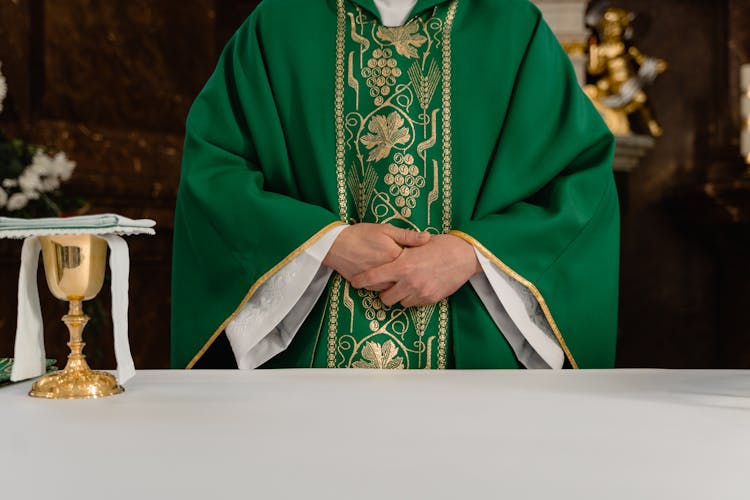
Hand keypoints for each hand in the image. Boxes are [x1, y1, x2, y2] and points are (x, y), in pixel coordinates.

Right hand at [323, 223, 430, 281]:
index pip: (415, 263)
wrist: (335, 245)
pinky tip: (388, 278)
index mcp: (395, 256)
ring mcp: (377, 282)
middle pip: (407, 279)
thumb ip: (407, 236)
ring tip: (404, 275)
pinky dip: (386, 285)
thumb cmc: (361, 234)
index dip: (420, 260)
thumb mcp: (385, 229)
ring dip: (399, 282)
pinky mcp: (368, 287)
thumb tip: (428, 238)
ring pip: (395, 287)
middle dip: (412, 275)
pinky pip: (382, 290)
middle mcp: (388, 272)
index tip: (423, 257)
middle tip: (416, 268)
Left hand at [351, 234, 481, 307]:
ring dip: (399, 296)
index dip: (361, 281)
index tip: (355, 282)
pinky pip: (414, 304)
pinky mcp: (430, 300)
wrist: (465, 256)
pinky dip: (412, 298)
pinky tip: (417, 287)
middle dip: (383, 292)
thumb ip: (400, 251)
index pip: (373, 277)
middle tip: (387, 284)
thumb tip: (386, 254)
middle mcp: (409, 282)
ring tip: (404, 285)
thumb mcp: (417, 243)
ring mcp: (420, 293)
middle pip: (385, 298)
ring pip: (400, 303)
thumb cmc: (441, 245)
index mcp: (402, 266)